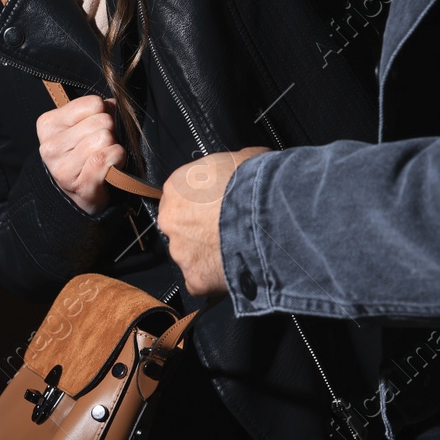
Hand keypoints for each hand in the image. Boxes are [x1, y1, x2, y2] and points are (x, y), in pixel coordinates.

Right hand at [37, 94, 124, 214]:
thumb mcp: (81, 127)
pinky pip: (107, 157)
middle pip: (102, 121)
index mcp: (48, 124)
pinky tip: (112, 166)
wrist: (77, 197)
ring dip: (113, 147)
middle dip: (110, 132)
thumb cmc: (82, 156)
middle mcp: (50, 145)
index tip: (96, 129)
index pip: (94, 103)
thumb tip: (115, 104)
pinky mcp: (79, 183)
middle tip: (102, 147)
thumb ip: (96, 111)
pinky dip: (117, 159)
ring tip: (104, 158)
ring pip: (105, 138)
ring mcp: (62, 166)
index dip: (104, 114)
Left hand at [157, 146, 272, 296]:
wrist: (267, 214)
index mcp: (177, 187)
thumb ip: (233, 164)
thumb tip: (245, 162)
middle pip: (182, 229)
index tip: (216, 208)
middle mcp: (171, 220)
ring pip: (192, 257)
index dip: (201, 204)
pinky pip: (203, 282)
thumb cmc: (254, 183)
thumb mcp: (245, 157)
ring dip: (210, 255)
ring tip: (238, 250)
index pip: (181, 198)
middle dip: (201, 231)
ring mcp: (181, 252)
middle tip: (227, 230)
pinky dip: (217, 279)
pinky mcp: (195, 279)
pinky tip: (237, 268)